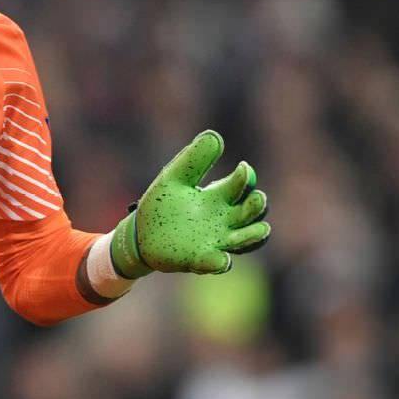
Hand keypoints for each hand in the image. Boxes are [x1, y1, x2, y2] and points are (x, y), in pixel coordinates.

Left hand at [110, 130, 269, 277]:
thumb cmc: (163, 204)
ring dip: (252, 235)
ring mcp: (216, 241)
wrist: (141, 234)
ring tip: (258, 229)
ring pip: (246, 239)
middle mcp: (224, 219)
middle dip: (257, 206)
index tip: (243, 169)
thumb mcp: (175, 178)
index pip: (241, 186)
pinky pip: (218, 263)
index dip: (245, 179)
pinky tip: (220, 258)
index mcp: (218, 197)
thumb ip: (194, 159)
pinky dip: (221, 261)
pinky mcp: (202, 259)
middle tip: (257, 199)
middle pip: (252, 213)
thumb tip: (215, 136)